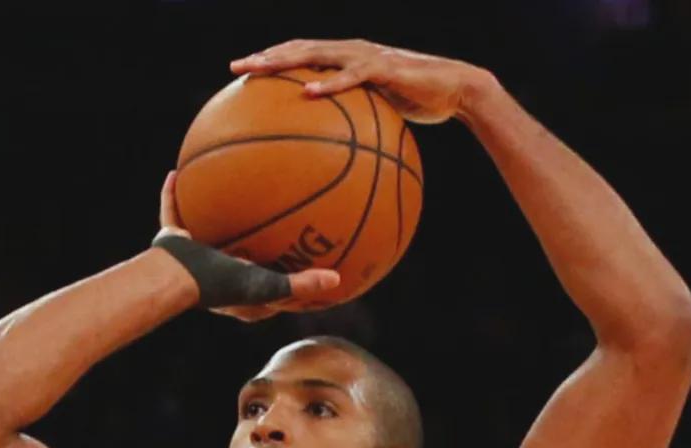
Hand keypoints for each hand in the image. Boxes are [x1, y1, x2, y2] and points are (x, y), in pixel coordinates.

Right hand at [158, 171, 338, 320]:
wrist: (176, 279)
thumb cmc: (222, 284)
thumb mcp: (269, 285)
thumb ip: (301, 284)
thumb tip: (337, 280)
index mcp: (243, 296)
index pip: (273, 288)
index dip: (291, 279)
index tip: (310, 263)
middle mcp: (218, 278)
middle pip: (241, 254)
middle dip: (256, 239)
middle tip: (277, 220)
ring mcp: (193, 259)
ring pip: (206, 229)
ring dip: (217, 212)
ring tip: (229, 188)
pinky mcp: (171, 242)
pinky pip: (173, 212)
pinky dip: (174, 194)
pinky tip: (177, 172)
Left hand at [230, 39, 492, 124]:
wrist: (455, 90)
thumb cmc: (417, 104)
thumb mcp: (380, 116)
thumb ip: (355, 124)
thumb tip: (332, 154)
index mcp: (345, 60)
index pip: (300, 56)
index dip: (271, 62)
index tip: (241, 75)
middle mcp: (350, 51)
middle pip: (299, 49)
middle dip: (265, 58)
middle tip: (235, 68)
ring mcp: (366, 56)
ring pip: (317, 53)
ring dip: (285, 61)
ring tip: (258, 71)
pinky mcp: (385, 68)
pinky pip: (352, 76)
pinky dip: (329, 84)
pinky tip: (307, 93)